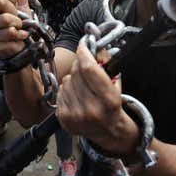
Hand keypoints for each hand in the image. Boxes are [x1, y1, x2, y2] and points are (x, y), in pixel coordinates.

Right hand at [0, 0, 30, 58]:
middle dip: (14, 10)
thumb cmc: (18, 18)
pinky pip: (9, 33)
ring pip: (5, 19)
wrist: (21, 40)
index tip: (13, 4)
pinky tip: (17, 36)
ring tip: (16, 27)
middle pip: (0, 2)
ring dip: (17, 23)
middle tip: (15, 17)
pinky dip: (19, 34)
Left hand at [56, 41, 139, 156]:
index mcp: (108, 101)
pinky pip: (60, 92)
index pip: (89, 69)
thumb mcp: (116, 84)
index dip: (84, 53)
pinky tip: (76, 96)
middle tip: (86, 68)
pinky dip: (66, 90)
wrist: (107, 130)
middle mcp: (91, 110)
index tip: (83, 45)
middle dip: (80, 65)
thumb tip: (93, 46)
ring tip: (83, 87)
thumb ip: (106, 64)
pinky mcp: (64, 119)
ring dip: (73, 79)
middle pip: (76, 73)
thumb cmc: (111, 104)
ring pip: (66, 81)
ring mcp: (75, 116)